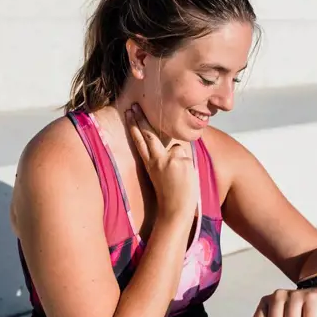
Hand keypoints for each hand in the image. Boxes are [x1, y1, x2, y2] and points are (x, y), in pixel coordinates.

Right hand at [126, 103, 198, 219]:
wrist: (175, 210)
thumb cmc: (170, 195)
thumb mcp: (161, 176)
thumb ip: (165, 159)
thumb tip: (174, 148)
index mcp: (150, 165)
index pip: (139, 142)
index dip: (134, 127)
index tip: (129, 114)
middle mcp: (157, 160)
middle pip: (149, 135)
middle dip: (141, 119)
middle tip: (135, 105)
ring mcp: (169, 160)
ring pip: (176, 148)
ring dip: (179, 159)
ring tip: (178, 177)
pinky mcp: (180, 161)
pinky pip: (186, 157)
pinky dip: (187, 166)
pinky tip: (184, 178)